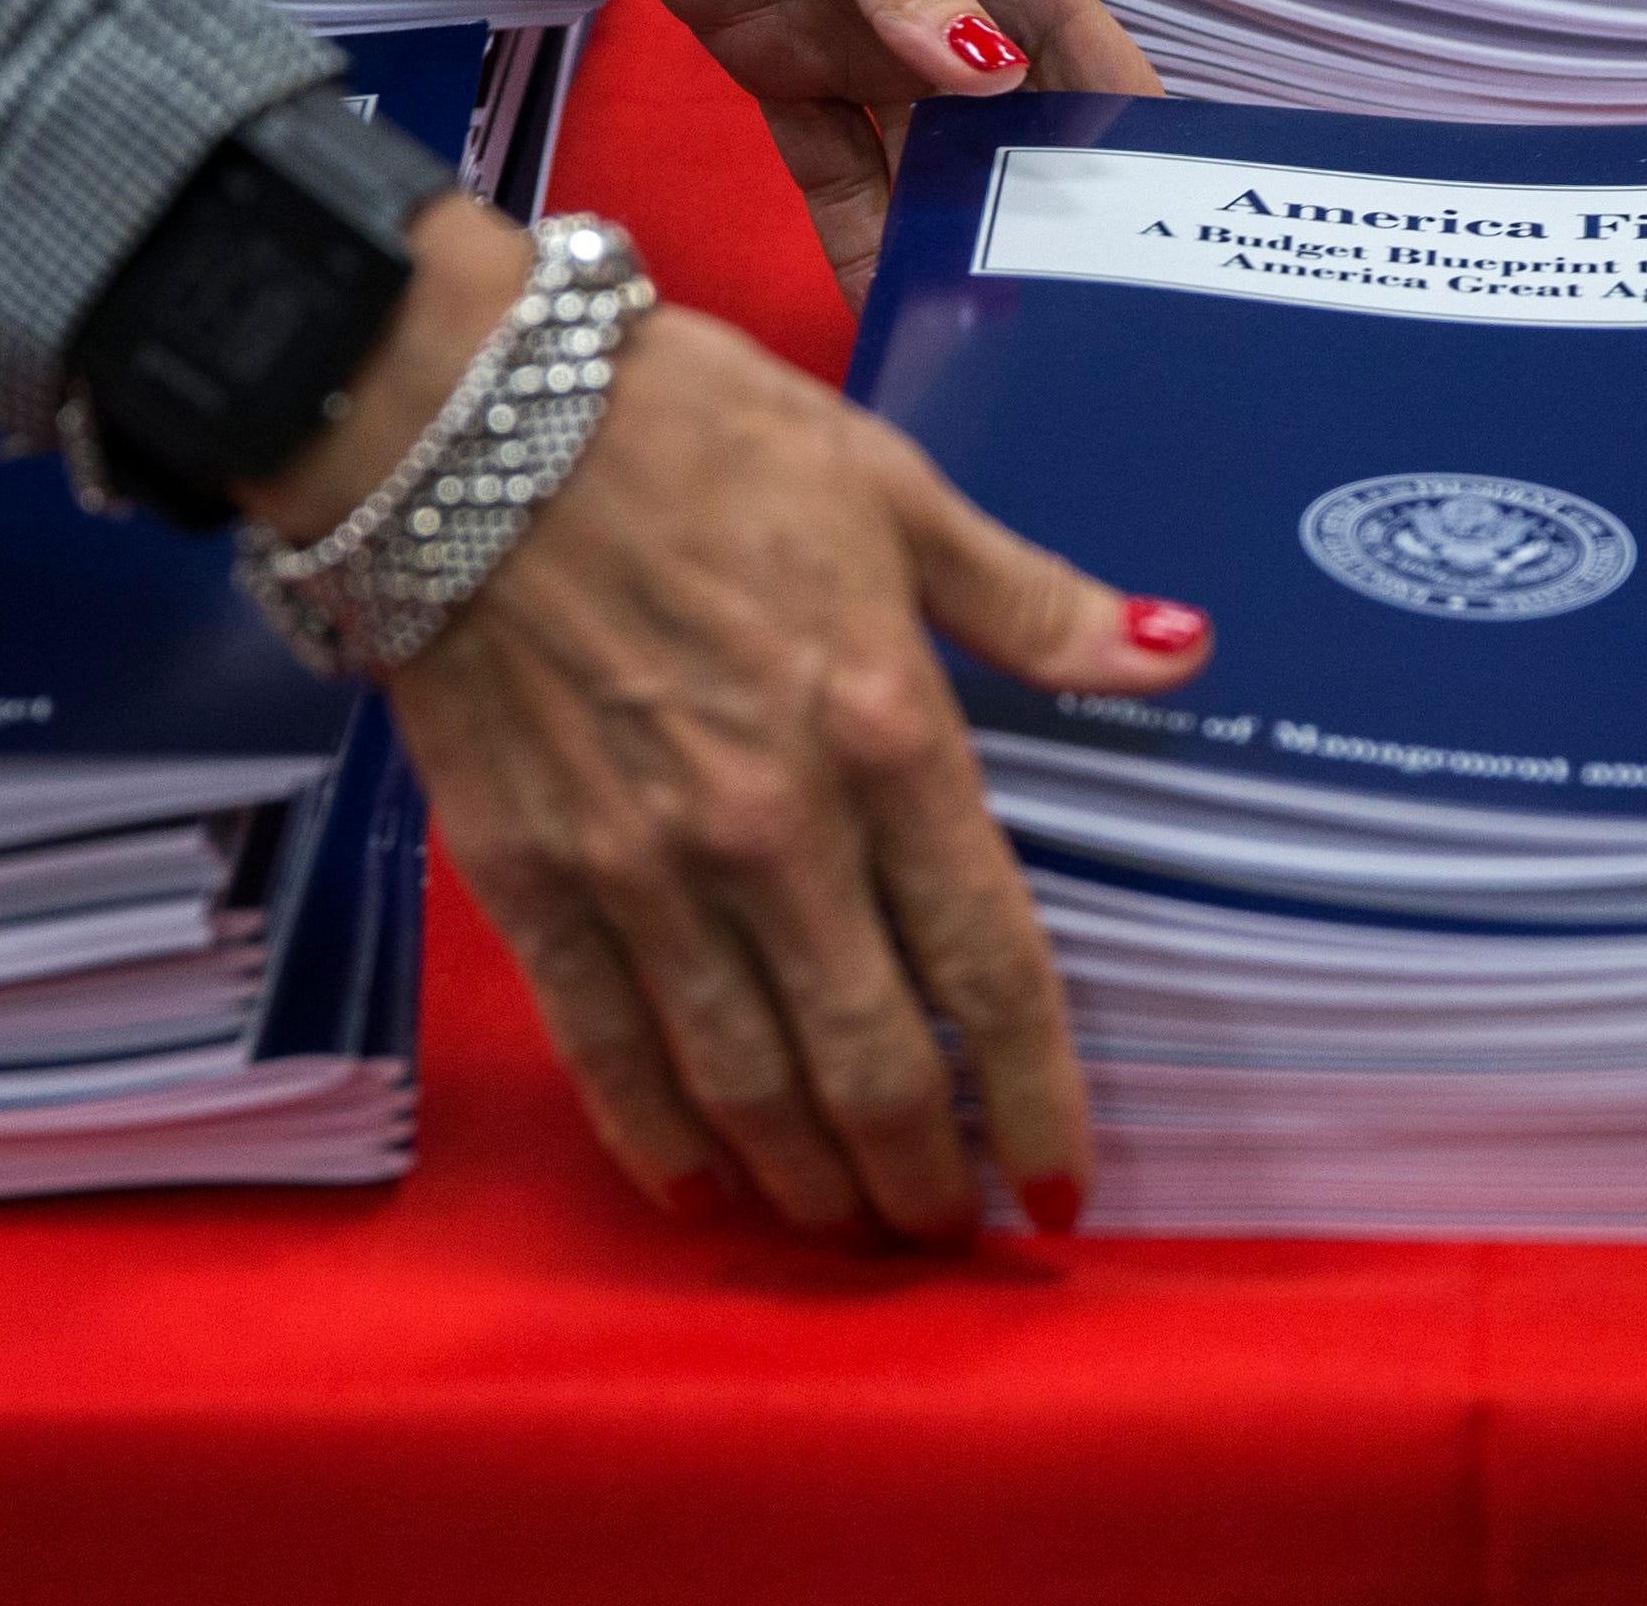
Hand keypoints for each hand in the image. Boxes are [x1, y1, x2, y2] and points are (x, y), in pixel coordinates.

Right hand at [249, 197, 1216, 1240]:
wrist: (464, 418)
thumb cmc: (699, 437)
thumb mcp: (899, 495)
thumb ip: (1036, 605)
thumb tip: (1182, 650)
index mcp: (886, 734)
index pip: (989, 965)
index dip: (1035, 1095)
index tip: (1061, 1183)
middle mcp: (773, 832)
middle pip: (871, 1060)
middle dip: (923, 1172)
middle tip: (955, 1228)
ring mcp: (642, 868)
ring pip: (742, 1081)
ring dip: (808, 1180)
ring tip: (853, 1228)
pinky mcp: (527, 877)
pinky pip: (606, 1046)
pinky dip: (658, 1135)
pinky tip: (702, 1184)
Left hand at [519, 0, 1159, 303]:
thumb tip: (980, 73)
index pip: (1087, 52)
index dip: (1132, 132)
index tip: (1174, 224)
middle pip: (1010, 130)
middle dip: (1042, 212)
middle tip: (1078, 321)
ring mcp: (854, 35)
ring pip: (921, 164)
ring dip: (948, 236)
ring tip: (986, 336)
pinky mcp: (770, 58)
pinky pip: (827, 167)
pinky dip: (854, 232)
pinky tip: (883, 300)